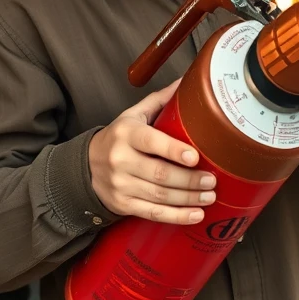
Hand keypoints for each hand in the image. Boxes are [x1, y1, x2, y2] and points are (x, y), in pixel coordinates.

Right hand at [88, 79, 215, 223]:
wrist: (86, 166)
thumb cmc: (118, 138)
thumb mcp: (132, 116)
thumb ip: (159, 101)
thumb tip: (187, 82)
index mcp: (125, 134)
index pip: (150, 141)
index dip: (173, 150)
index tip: (195, 156)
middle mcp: (120, 159)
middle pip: (159, 174)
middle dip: (189, 180)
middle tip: (212, 180)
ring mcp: (120, 185)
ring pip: (159, 195)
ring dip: (188, 198)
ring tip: (210, 195)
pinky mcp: (122, 205)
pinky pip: (153, 213)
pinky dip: (176, 216)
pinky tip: (195, 214)